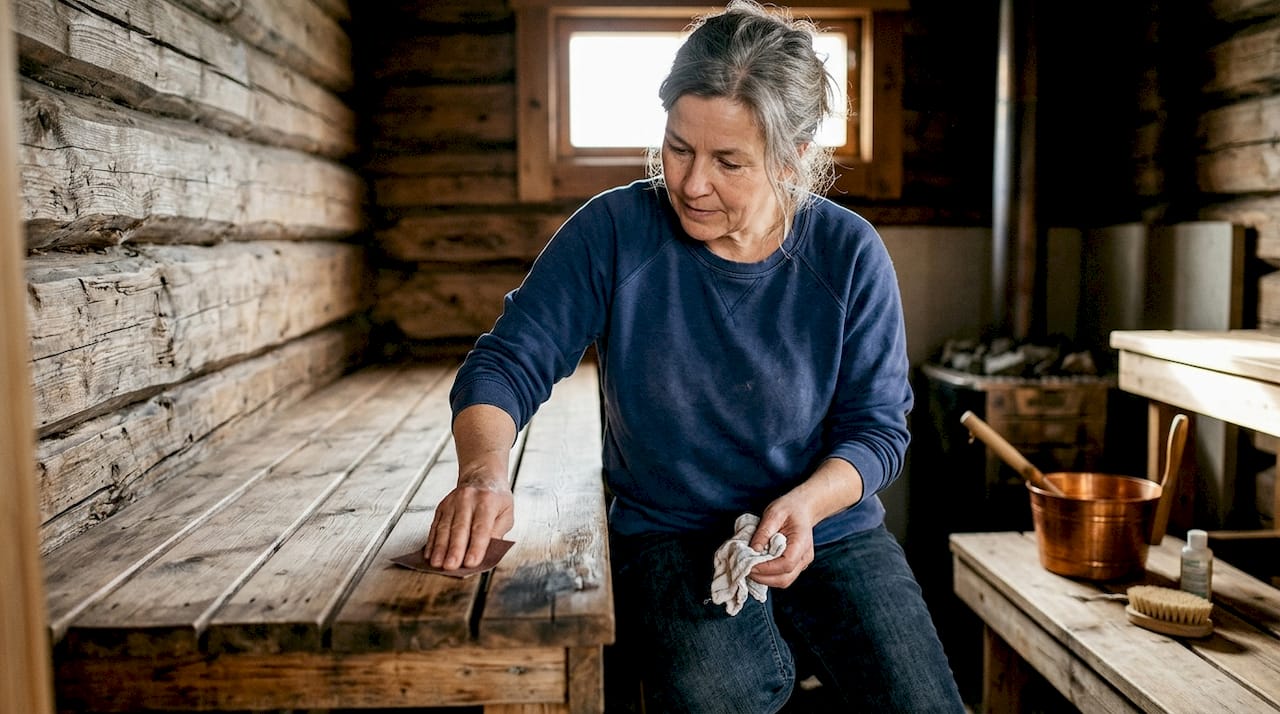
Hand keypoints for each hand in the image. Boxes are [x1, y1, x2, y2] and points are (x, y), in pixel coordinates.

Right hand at [425, 403, 518, 569]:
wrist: (481, 476)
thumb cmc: (496, 498)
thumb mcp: (507, 513)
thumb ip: (498, 532)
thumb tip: (487, 552)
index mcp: (487, 502)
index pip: (481, 527)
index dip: (476, 546)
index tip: (471, 562)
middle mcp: (468, 500)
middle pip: (460, 528)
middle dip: (454, 549)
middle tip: (451, 566)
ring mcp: (452, 502)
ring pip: (444, 528)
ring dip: (440, 548)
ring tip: (438, 564)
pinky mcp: (442, 507)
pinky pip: (435, 526)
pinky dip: (432, 542)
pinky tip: (430, 554)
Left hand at [745, 496, 816, 588]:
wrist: (803, 509)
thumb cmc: (790, 508)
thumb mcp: (774, 513)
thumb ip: (764, 532)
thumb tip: (753, 551)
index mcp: (802, 543)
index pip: (786, 564)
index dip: (766, 568)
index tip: (749, 564)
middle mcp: (805, 557)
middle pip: (785, 579)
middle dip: (763, 578)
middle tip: (745, 568)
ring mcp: (802, 563)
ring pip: (783, 581)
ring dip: (764, 579)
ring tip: (750, 567)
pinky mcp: (796, 565)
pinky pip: (782, 577)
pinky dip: (769, 576)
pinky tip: (758, 566)